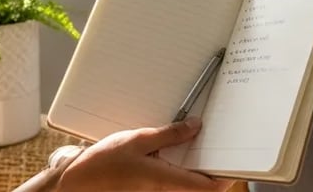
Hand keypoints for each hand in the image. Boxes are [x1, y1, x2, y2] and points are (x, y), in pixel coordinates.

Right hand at [56, 117, 231, 191]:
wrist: (78, 183)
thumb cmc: (104, 164)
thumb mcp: (139, 139)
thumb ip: (169, 134)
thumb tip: (196, 127)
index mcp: (165, 181)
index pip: (207, 187)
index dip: (225, 176)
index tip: (234, 159)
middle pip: (199, 187)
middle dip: (211, 168)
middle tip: (217, 143)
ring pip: (187, 185)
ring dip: (195, 168)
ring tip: (197, 141)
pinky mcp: (151, 191)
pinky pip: (174, 183)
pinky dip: (181, 169)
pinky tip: (176, 151)